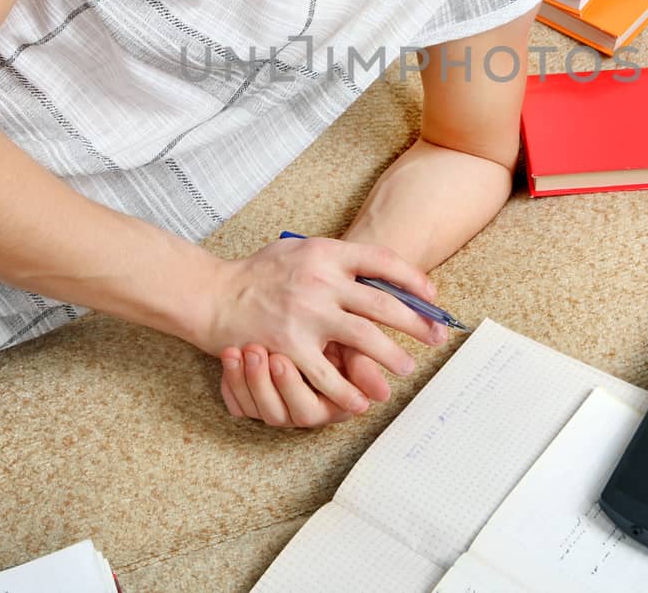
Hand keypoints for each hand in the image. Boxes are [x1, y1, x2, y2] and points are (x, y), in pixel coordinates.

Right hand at [197, 236, 445, 415]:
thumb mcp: (298, 249)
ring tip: (405, 368)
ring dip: (391, 357)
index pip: (382, 261)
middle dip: (416, 323)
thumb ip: (335, 257)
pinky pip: (328, 374)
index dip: (413, 280)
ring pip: (365, 340)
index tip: (431, 295)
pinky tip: (362, 398)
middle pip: (383, 304)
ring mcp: (306, 316)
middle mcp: (320, 282)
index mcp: (324, 253)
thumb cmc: (257, 272)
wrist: (212, 295)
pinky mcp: (289, 347)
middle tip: (435, 337)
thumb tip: (380, 271)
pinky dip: (349, 389)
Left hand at [219, 339, 424, 426]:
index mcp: (326, 404)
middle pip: (280, 413)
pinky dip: (231, 379)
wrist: (291, 315)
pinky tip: (230, 355)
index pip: (309, 411)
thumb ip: (360, 362)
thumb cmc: (330, 326)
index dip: (293, 389)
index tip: (282, 361)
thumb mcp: (347, 340)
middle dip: (267, 384)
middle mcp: (299, 409)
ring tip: (245, 349)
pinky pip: (236, 401)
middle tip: (264, 354)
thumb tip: (382, 392)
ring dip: (249, 379)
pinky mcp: (251, 400)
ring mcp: (274, 406)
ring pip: (256, 408)